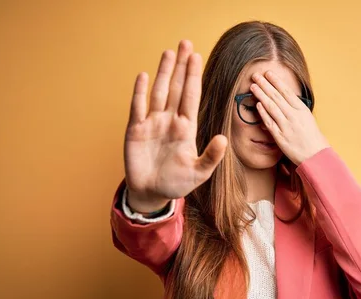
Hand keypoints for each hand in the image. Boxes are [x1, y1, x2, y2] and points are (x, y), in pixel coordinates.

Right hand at [124, 40, 227, 211]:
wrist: (152, 193)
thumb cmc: (176, 183)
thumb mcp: (199, 173)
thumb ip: (212, 157)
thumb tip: (224, 139)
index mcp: (186, 128)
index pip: (191, 96)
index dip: (193, 77)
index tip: (197, 56)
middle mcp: (170, 121)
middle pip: (176, 88)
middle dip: (181, 66)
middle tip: (185, 43)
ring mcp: (152, 123)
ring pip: (159, 92)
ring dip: (163, 73)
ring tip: (169, 53)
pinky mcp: (136, 130)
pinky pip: (138, 107)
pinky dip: (140, 92)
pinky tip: (144, 76)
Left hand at [249, 71, 329, 164]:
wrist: (315, 155)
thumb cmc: (311, 137)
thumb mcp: (307, 118)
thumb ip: (296, 108)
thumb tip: (285, 98)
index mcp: (301, 110)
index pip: (286, 92)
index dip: (276, 81)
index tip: (268, 73)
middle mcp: (294, 116)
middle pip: (277, 96)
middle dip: (265, 84)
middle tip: (256, 75)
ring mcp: (287, 126)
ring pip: (271, 107)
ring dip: (261, 95)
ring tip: (253, 86)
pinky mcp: (280, 137)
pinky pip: (270, 122)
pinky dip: (263, 113)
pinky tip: (257, 104)